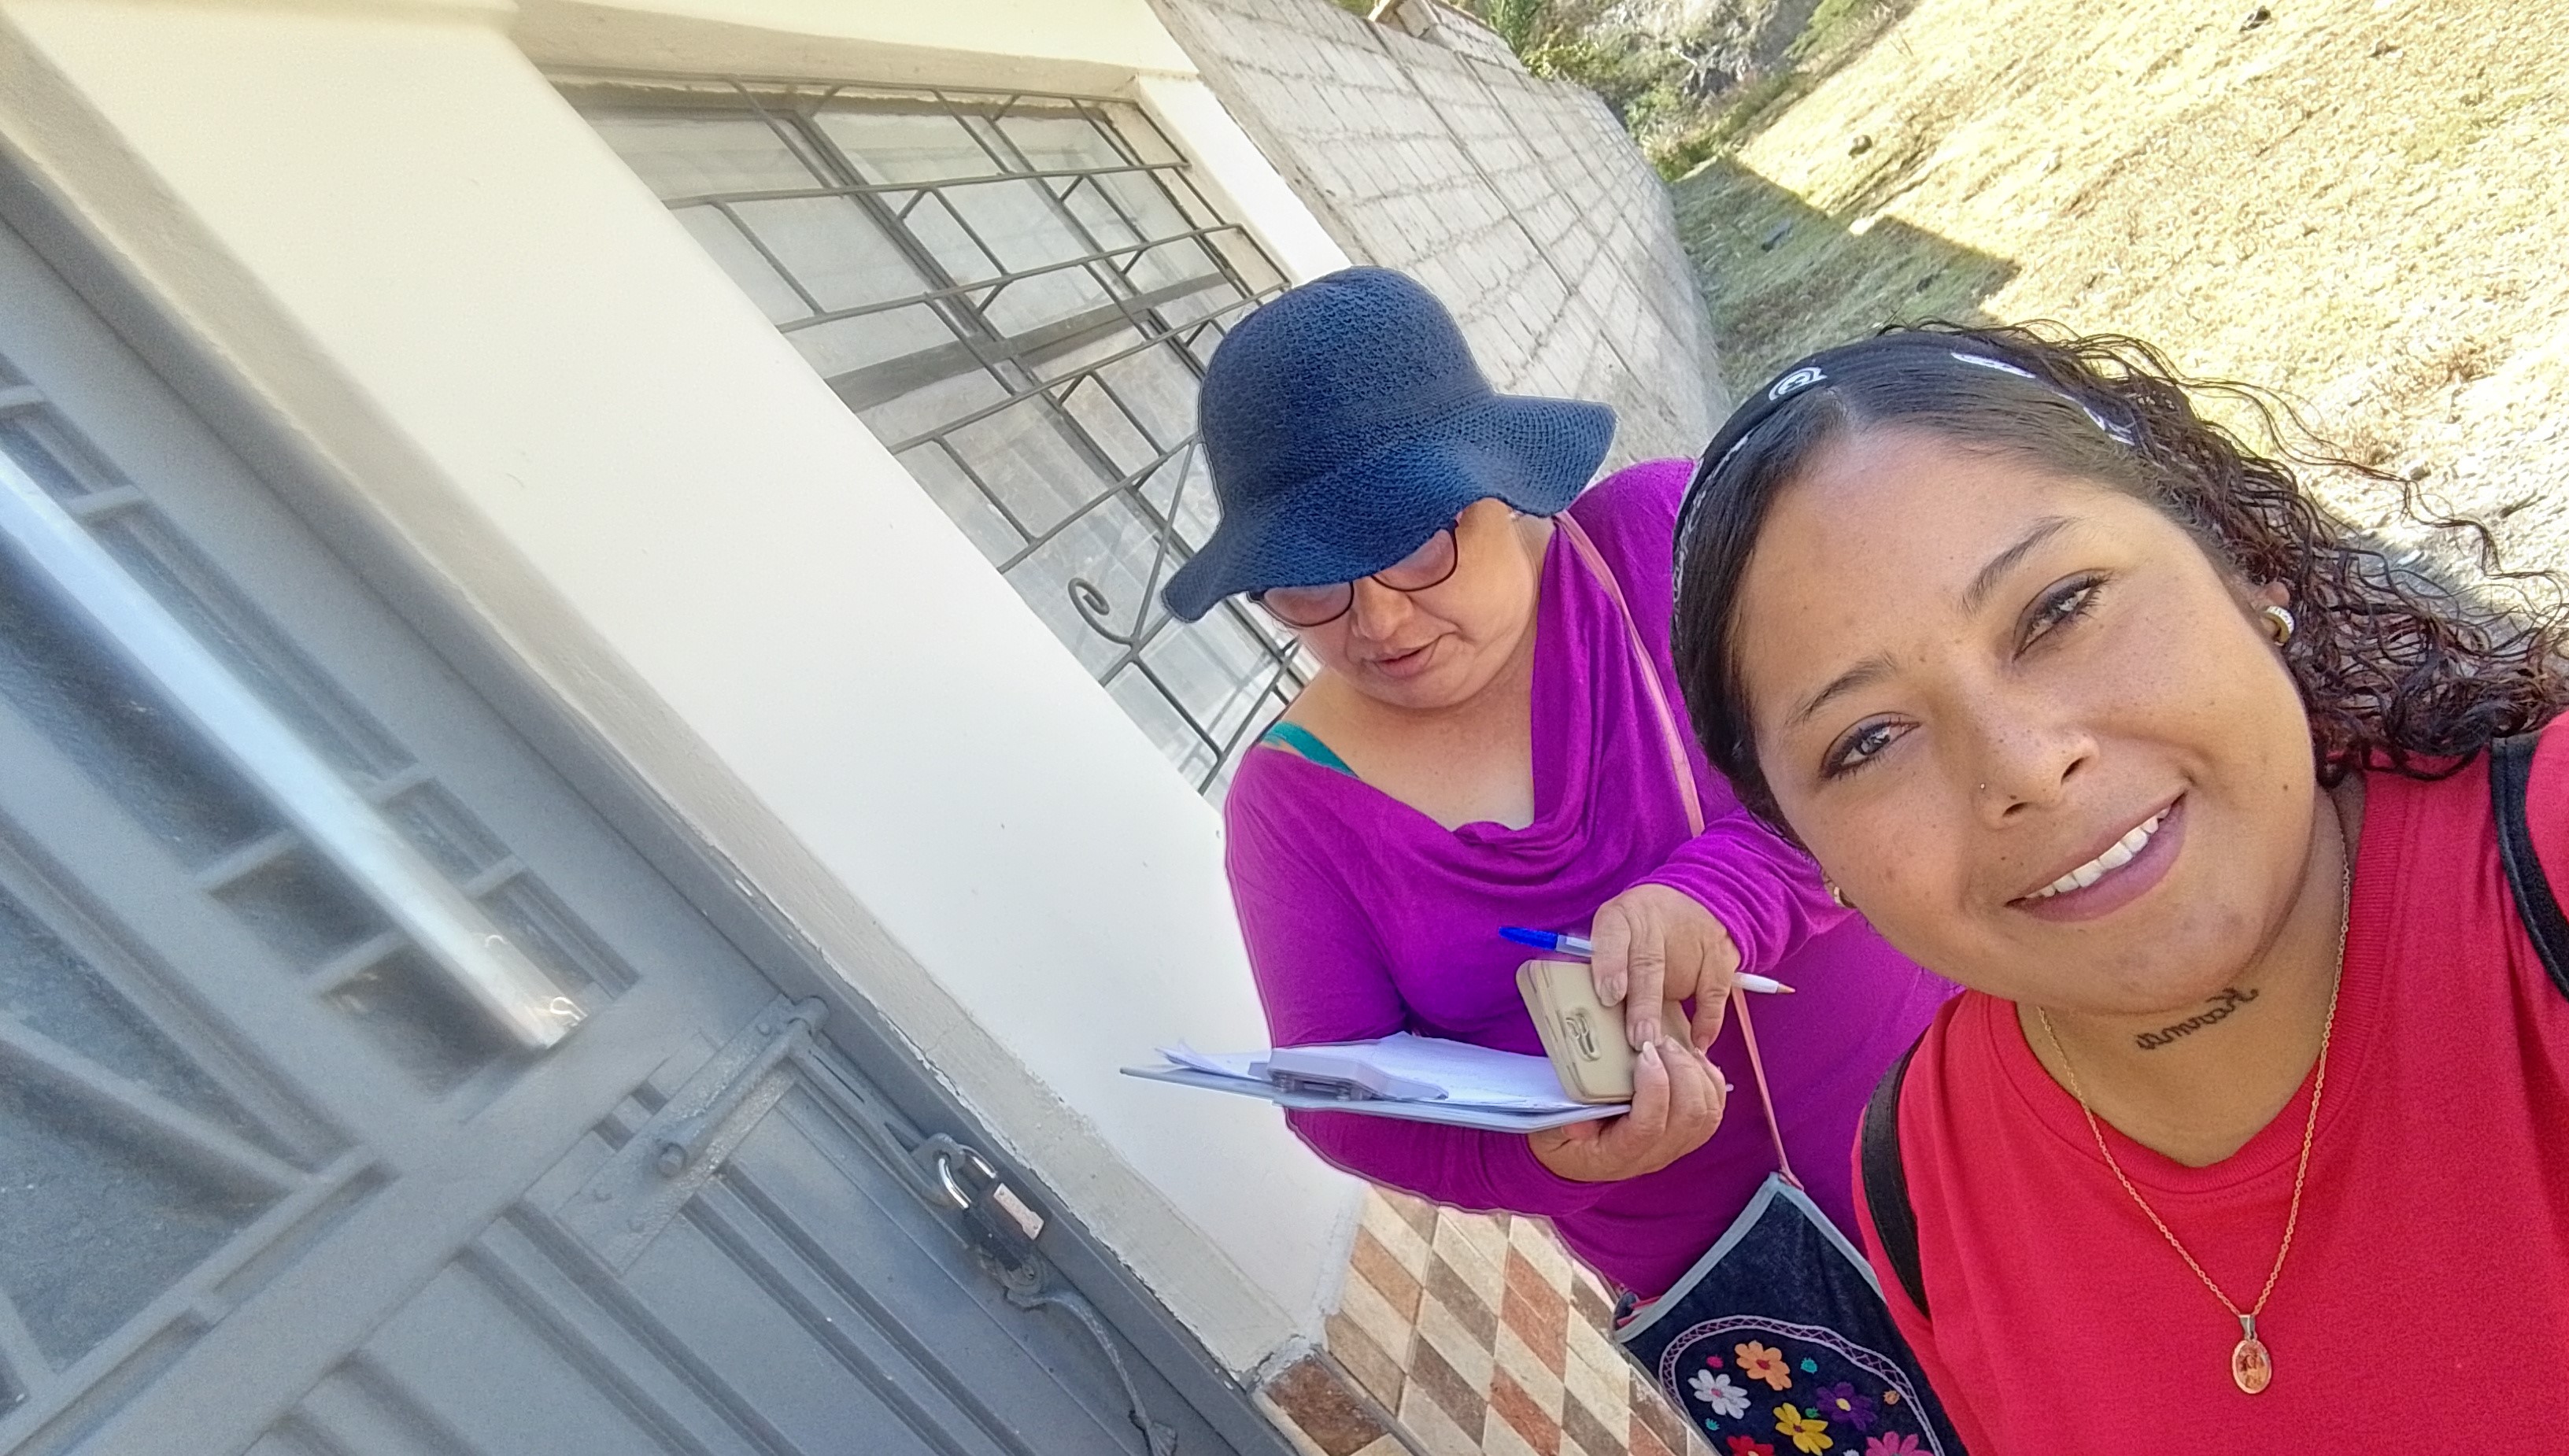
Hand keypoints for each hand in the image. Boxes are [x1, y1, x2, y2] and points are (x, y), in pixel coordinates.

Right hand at [1528, 1038, 1728, 1181]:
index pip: (1649, 1127)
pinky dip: (1710, 1080)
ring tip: (1674, 1045)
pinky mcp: (1686, 1135)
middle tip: (1660, 1040)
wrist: (1575, 1161)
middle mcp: (1654, 1156)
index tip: (1643, 1053)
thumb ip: (1560, 1124)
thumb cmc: (1560, 1139)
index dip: (1654, 1088)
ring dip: (1697, 1072)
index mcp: (1618, 1155)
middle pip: (1688, 1117)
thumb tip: (1577, 1125)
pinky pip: (1713, 1110)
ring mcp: (1675, 1147)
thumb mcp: (1548, 1133)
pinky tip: (1692, 1057)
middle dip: (1681, 1070)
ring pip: (1707, 1113)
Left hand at [1588, 883, 1740, 1050]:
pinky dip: (1708, 1019)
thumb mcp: (1618, 931)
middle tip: (1639, 1038)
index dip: (1610, 964)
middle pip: (1647, 965)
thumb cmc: (1644, 928)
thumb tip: (1594, 1008)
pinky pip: (1713, 991)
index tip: (1609, 995)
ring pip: (1678, 978)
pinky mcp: (1720, 952)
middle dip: (1642, 1005)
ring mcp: (1691, 936)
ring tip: (1660, 1045)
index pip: (1612, 934)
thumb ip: (1605, 962)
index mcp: (1622, 915)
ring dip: (1668, 1015)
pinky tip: (1698, 1041)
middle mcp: (1655, 922)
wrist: (1697, 898)